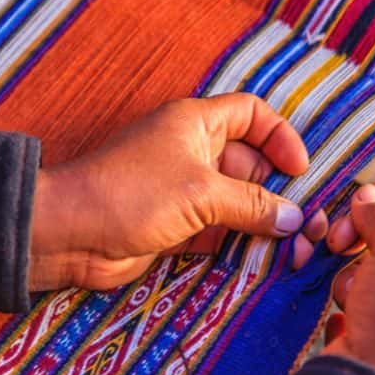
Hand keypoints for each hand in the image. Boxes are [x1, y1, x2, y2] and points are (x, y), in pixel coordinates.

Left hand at [30, 93, 326, 291]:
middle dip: (275, 190)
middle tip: (302, 223)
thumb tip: (293, 218)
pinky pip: (217, 231)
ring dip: (259, 222)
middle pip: (249, 164)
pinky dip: (237, 243)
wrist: (71, 233)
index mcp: (196, 123)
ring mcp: (183, 191)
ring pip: (235, 202)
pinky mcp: (176, 226)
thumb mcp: (200, 192)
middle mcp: (192, 152)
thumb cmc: (133, 194)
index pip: (250, 114)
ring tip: (290, 248)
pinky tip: (261, 260)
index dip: (279, 136)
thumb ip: (250, 204)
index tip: (300, 169)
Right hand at [324, 182, 374, 374]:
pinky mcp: (369, 329)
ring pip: (367, 266)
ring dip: (351, 270)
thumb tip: (366, 196)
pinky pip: (351, 295)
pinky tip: (345, 313)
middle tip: (340, 236)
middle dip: (364, 233)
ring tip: (352, 292)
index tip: (365, 195)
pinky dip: (343, 296)